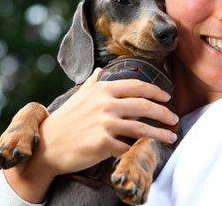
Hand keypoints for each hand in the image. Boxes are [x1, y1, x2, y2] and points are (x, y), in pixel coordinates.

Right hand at [37, 67, 178, 176]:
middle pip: (144, 106)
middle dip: (164, 113)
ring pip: (141, 128)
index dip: (156, 92)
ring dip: (160, 134)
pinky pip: (127, 147)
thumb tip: (100, 69)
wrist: (47, 145)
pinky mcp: (102, 143)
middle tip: (174, 119)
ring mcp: (104, 123)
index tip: (167, 98)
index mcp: (102, 90)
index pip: (137, 86)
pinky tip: (146, 151)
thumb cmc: (65, 120)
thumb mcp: (79, 96)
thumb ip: (93, 83)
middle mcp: (105, 104)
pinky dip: (138, 149)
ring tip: (171, 138)